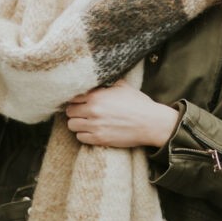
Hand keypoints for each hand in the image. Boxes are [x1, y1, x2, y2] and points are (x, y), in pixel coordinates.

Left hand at [65, 79, 180, 148]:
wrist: (151, 123)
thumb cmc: (139, 104)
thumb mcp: (123, 87)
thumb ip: (107, 84)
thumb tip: (99, 81)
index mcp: (97, 96)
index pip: (73, 97)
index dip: (76, 99)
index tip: (80, 102)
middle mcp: (93, 111)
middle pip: (70, 111)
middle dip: (74, 111)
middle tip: (81, 112)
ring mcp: (95, 126)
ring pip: (72, 125)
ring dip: (77, 123)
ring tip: (84, 122)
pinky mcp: (100, 139)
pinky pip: (80, 138)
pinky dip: (83, 135)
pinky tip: (91, 131)